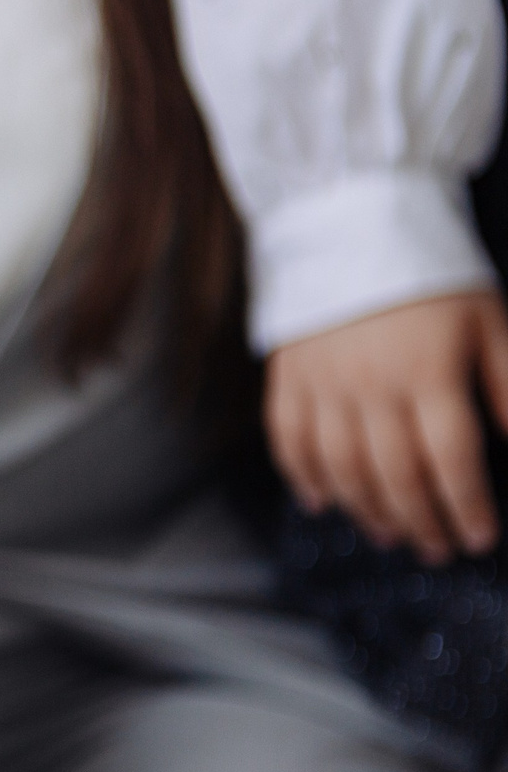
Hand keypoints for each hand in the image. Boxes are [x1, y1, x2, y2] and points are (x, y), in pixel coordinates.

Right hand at [265, 291, 507, 561]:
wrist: (351, 221)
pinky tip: (322, 502)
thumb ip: (507, 382)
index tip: (480, 536)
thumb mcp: (489, 319)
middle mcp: (370, 386)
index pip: (450, 459)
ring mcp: (322, 385)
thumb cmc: (431, 273)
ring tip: (389, 534)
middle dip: (420, 521)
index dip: (466, 505)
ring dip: (367, 510)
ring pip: (342, 468)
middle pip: (394, 474)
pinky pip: (288, 441)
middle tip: (437, 550)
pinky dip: (303, 477)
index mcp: (427, 372)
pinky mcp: (287, 377)